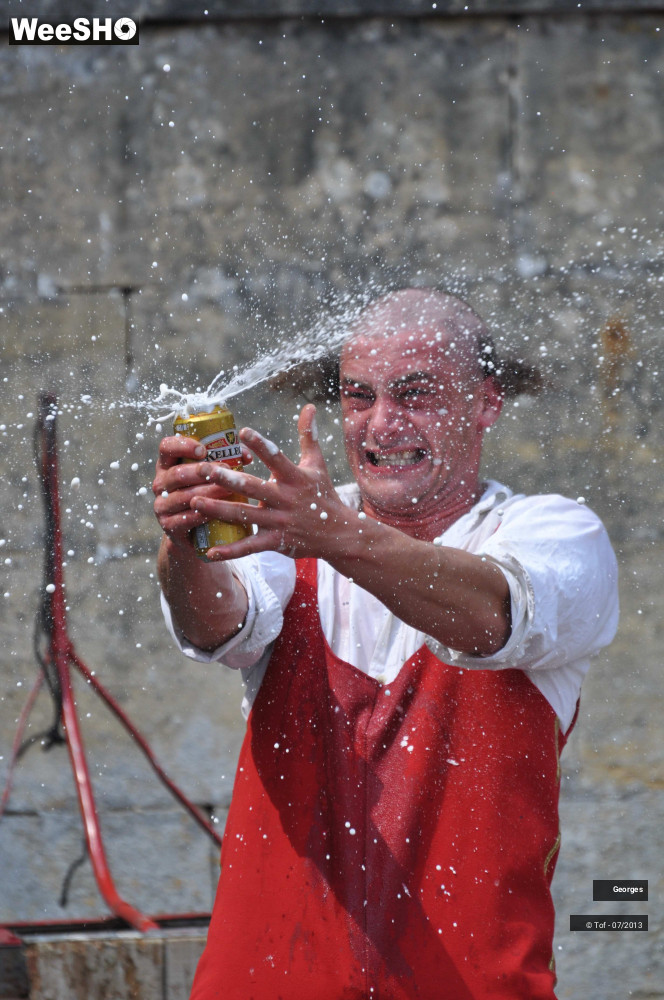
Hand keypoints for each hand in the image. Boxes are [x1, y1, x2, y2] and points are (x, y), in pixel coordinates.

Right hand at [153, 433, 252, 549]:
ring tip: (228, 490)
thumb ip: (227, 460)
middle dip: (202, 472)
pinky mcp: (168, 526)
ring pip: (182, 497)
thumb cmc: (207, 494)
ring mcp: (162, 505)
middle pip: (176, 474)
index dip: (182, 445)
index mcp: (168, 464)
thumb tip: (246, 456)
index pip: (166, 447)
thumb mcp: (211, 475)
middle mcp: (161, 483)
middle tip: (225, 470)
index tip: (203, 449)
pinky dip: (201, 515)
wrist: (196, 533)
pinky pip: (183, 519)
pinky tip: (215, 512)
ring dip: (207, 493)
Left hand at [189, 405, 348, 561]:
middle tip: (202, 469)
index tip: (243, 431)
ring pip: (244, 515)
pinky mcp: (276, 542)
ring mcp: (280, 522)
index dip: (261, 445)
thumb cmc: (323, 495)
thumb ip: (308, 436)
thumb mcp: (317, 464)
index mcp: (295, 478)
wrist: (339, 534)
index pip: (277, 458)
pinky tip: (210, 550)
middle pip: (252, 487)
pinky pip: (249, 547)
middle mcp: (285, 499)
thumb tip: (309, 406)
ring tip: (194, 501)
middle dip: (225, 478)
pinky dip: (230, 551)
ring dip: (218, 509)